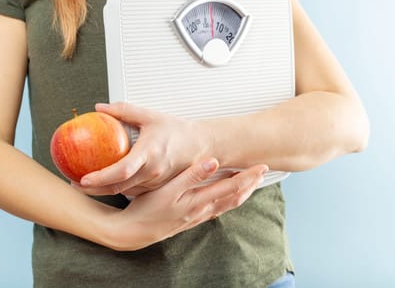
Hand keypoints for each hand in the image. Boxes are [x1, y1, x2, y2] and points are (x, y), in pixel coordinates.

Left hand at [76, 102, 212, 195]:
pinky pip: (134, 191)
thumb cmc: (177, 131)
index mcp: (149, 153)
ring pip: (124, 192)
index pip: (121, 170)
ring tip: (85, 184)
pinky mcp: (157, 188)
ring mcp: (155, 182)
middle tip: (74, 184)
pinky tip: (105, 184)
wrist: (201, 146)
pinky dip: (118, 189)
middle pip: (118, 187)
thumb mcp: (150, 116)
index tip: (83, 178)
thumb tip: (100, 108)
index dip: (101, 177)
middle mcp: (152, 172)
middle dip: (94, 189)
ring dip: (103, 190)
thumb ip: (123, 110)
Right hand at [105, 159, 267, 250]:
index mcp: (199, 201)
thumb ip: (191, 175)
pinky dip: (226, 201)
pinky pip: (215, 209)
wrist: (133, 232)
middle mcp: (202, 211)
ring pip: (226, 205)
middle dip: (249, 185)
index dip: (248, 177)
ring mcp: (196, 217)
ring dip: (240, 193)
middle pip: (233, 197)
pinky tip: (223, 198)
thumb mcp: (168, 190)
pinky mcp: (189, 220)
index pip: (231, 188)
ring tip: (249, 184)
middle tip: (261, 172)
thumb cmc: (148, 210)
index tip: (261, 166)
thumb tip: (213, 162)